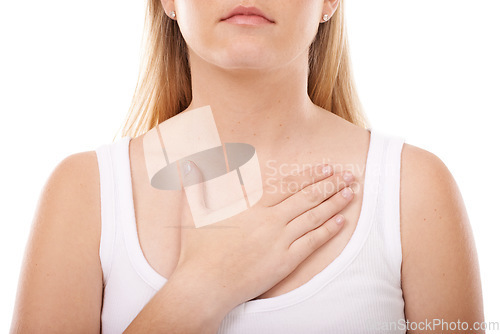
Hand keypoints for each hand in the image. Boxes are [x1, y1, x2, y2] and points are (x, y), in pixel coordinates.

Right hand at [171, 161, 354, 314]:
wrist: (204, 285)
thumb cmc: (199, 251)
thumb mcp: (195, 214)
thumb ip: (198, 187)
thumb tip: (189, 166)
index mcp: (253, 209)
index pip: (289, 187)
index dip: (310, 176)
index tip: (326, 168)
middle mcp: (271, 222)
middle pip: (307, 199)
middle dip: (330, 184)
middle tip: (349, 174)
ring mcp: (280, 243)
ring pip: (314, 218)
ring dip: (335, 203)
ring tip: (351, 192)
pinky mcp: (284, 263)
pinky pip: (312, 243)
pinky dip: (328, 231)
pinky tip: (341, 221)